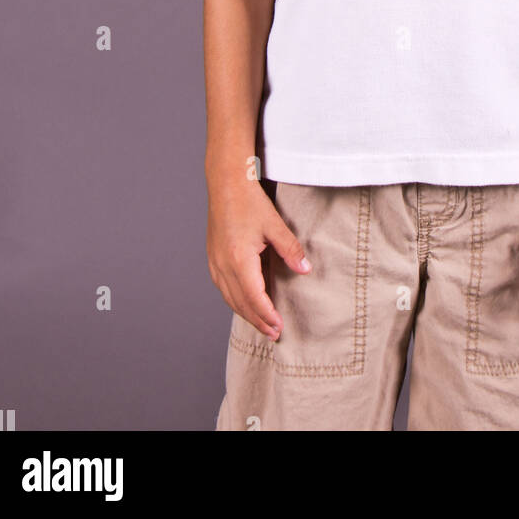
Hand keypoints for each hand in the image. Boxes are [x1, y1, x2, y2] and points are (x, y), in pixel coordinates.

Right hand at [206, 176, 310, 339]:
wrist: (226, 183)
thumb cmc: (249, 201)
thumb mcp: (274, 225)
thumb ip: (290, 249)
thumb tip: (306, 269)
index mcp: (239, 260)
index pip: (255, 298)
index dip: (267, 315)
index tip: (279, 328)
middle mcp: (223, 266)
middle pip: (241, 303)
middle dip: (258, 321)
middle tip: (274, 334)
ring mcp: (215, 263)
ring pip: (230, 298)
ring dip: (246, 313)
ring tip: (262, 325)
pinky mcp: (213, 258)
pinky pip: (223, 288)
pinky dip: (235, 301)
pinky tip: (245, 303)